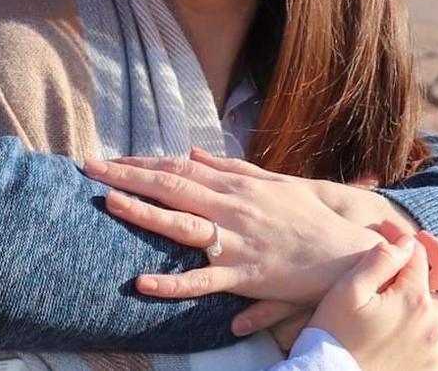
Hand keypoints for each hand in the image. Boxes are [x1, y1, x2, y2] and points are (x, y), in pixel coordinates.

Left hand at [83, 148, 382, 305]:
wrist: (348, 253)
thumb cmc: (312, 219)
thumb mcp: (274, 184)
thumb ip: (232, 168)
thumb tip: (195, 153)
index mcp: (236, 186)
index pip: (180, 168)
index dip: (142, 162)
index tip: (109, 159)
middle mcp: (232, 208)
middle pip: (172, 186)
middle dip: (128, 175)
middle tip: (89, 167)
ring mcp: (236, 241)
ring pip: (182, 225)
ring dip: (144, 212)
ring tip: (108, 202)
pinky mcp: (244, 275)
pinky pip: (203, 281)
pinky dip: (173, 283)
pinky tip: (143, 283)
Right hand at [308, 224, 437, 370]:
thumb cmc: (334, 335)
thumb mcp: (348, 291)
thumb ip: (379, 261)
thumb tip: (407, 242)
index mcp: (413, 298)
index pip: (417, 254)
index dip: (401, 235)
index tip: (385, 227)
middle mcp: (434, 322)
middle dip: (437, 251)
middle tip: (422, 240)